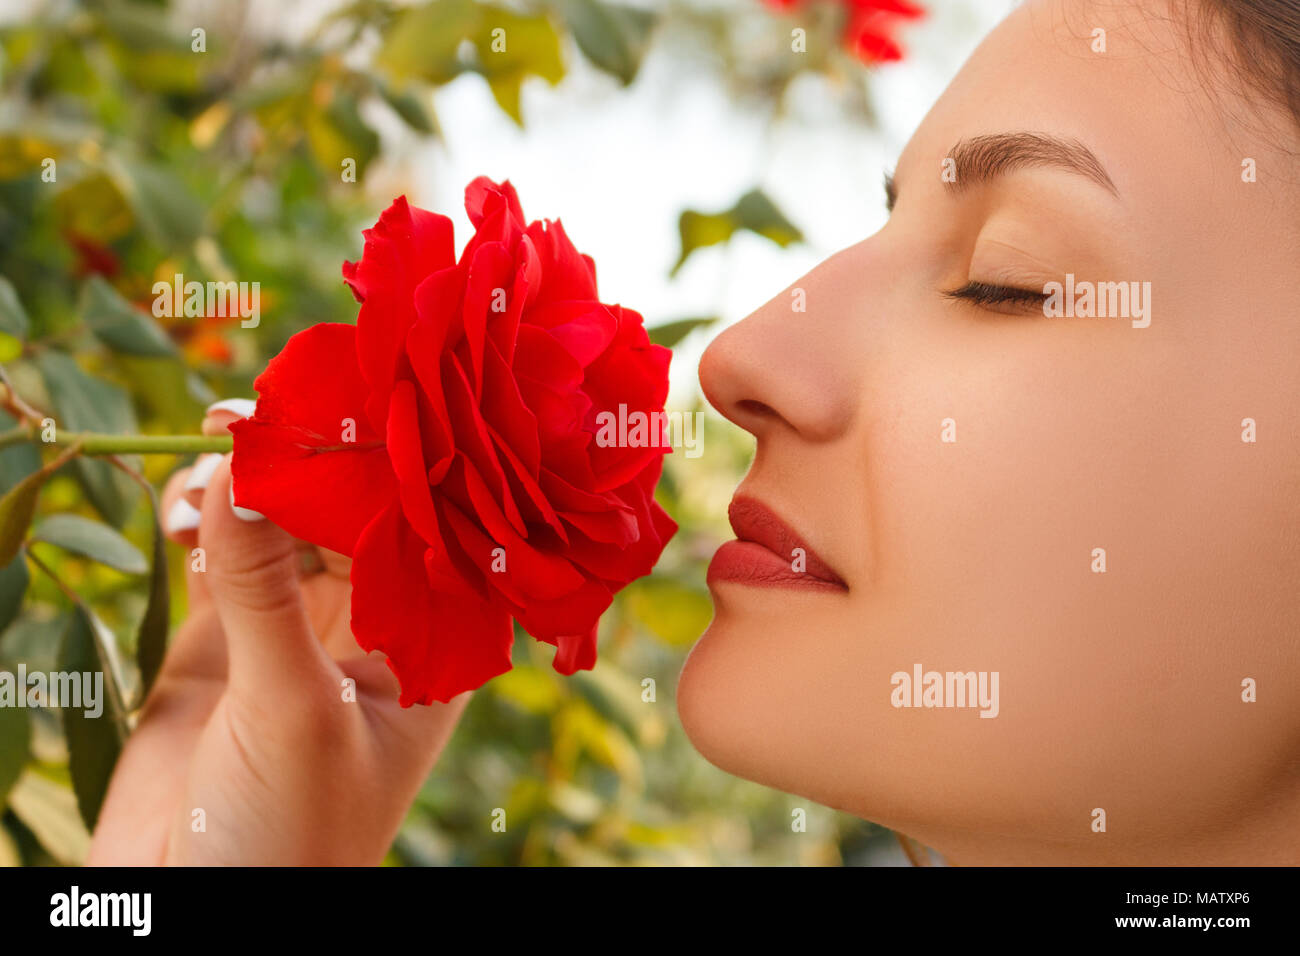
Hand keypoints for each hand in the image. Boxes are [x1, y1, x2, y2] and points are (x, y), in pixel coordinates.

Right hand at [88, 402, 467, 864]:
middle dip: (307, 463)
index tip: (342, 403)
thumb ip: (265, 593)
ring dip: (247, 488)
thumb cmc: (290, 835)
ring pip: (282, 526)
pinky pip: (223, 556)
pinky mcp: (223, 640)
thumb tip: (236, 467)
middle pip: (350, 514)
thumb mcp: (291, 709)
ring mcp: (296, 629)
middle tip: (252, 414)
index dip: (385, 465)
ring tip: (207, 465)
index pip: (421, 532)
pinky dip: (204, 521)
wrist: (198, 917)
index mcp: (429, 649)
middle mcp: (371, 628)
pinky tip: (186, 508)